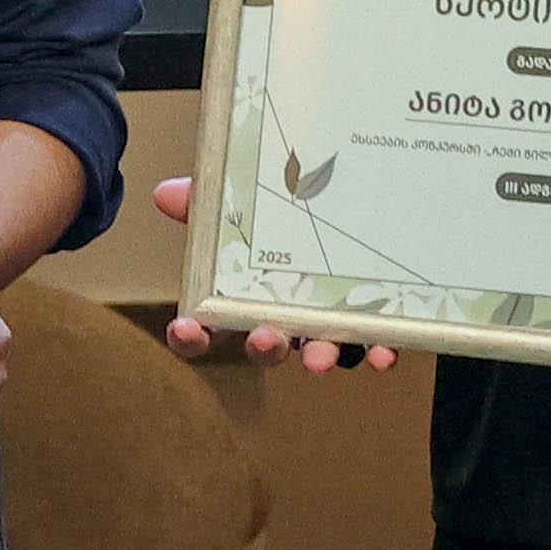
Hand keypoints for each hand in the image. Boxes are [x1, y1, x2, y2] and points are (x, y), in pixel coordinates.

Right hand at [145, 172, 394, 372]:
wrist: (355, 201)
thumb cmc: (287, 217)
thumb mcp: (244, 205)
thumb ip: (207, 201)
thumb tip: (169, 193)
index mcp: (245, 296)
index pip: (208, 327)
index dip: (192, 334)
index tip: (187, 327)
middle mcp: (284, 316)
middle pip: (265, 346)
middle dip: (263, 347)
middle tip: (264, 337)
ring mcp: (325, 322)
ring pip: (316, 351)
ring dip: (317, 356)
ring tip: (319, 355)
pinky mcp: (370, 321)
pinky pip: (373, 345)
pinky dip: (378, 351)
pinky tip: (382, 353)